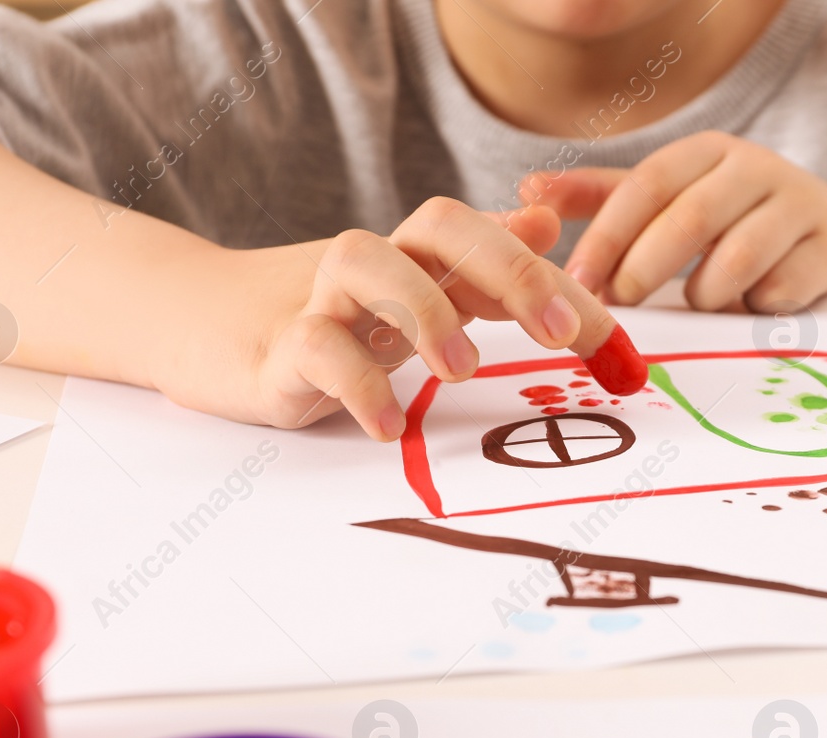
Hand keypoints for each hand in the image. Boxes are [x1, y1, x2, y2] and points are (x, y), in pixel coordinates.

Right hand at [183, 199, 624, 439]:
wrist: (208, 330)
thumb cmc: (332, 319)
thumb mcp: (417, 295)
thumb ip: (483, 271)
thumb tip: (547, 224)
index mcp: (420, 257)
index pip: (501, 246)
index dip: (563, 287)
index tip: (618, 353)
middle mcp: (376, 265)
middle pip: (439, 226)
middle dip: (507, 271)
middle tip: (557, 331)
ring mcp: (321, 300)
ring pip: (365, 262)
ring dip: (423, 308)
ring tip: (463, 369)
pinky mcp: (277, 350)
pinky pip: (314, 347)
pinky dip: (355, 383)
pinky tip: (387, 423)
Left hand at [528, 131, 826, 312]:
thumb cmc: (732, 227)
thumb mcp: (669, 205)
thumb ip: (603, 199)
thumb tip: (527, 191)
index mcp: (709, 153)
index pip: (647, 184)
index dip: (608, 235)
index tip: (578, 281)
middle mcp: (758, 168)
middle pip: (690, 218)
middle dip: (646, 269)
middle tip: (623, 307)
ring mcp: (803, 206)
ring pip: (738, 258)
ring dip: (705, 294)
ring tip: (699, 305)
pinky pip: (783, 289)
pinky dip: (755, 309)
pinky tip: (750, 313)